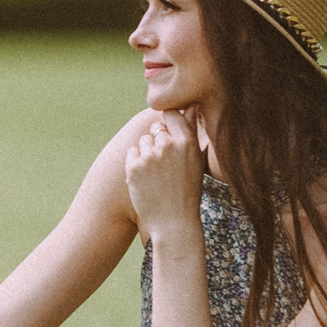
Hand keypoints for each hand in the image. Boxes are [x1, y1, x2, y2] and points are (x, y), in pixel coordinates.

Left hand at [124, 108, 205, 246]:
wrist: (174, 222)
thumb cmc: (187, 191)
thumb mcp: (195, 160)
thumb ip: (190, 131)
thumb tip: (191, 104)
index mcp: (187, 142)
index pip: (171, 114)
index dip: (168, 124)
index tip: (169, 136)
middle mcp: (169, 145)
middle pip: (155, 129)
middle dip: (157, 142)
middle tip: (166, 166)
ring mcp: (150, 156)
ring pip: (143, 141)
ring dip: (146, 154)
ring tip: (158, 175)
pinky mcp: (134, 167)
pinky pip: (132, 153)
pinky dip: (135, 164)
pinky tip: (147, 179)